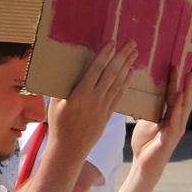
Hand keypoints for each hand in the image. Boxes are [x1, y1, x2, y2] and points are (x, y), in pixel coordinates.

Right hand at [45, 42, 137, 165]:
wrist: (70, 148)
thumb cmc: (59, 124)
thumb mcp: (56, 103)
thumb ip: (63, 87)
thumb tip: (66, 70)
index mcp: (80, 94)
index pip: (96, 69)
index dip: (105, 54)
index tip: (112, 42)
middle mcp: (95, 99)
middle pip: (112, 73)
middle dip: (122, 56)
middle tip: (131, 43)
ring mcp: (104, 107)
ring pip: (118, 83)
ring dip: (127, 66)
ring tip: (135, 54)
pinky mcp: (108, 114)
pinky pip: (119, 95)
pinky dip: (126, 83)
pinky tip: (131, 73)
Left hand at [131, 64, 191, 174]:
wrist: (144, 164)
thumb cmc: (146, 143)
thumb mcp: (146, 120)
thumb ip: (150, 107)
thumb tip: (145, 92)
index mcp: (172, 115)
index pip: (180, 94)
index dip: (184, 81)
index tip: (188, 65)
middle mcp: (178, 120)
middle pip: (187, 97)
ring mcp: (176, 128)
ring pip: (184, 105)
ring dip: (188, 89)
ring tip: (190, 74)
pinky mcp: (171, 136)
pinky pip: (175, 118)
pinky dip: (177, 106)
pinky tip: (179, 95)